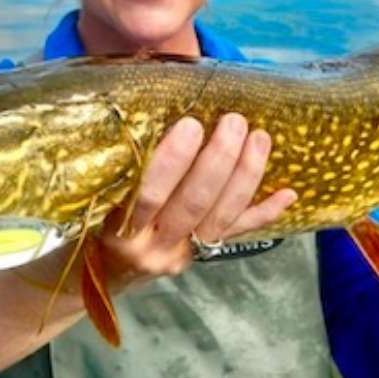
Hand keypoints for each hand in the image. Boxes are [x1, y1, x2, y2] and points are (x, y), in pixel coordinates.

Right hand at [98, 113, 296, 280]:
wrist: (98, 274)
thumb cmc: (89, 223)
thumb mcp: (90, 197)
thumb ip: (116, 165)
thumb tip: (139, 103)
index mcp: (118, 231)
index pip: (148, 195)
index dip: (172, 161)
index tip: (190, 123)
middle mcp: (152, 249)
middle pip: (193, 203)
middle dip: (219, 160)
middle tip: (234, 121)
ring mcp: (182, 255)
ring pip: (221, 216)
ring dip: (246, 175)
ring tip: (259, 137)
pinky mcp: (202, 257)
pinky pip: (238, 233)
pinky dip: (265, 212)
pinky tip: (289, 193)